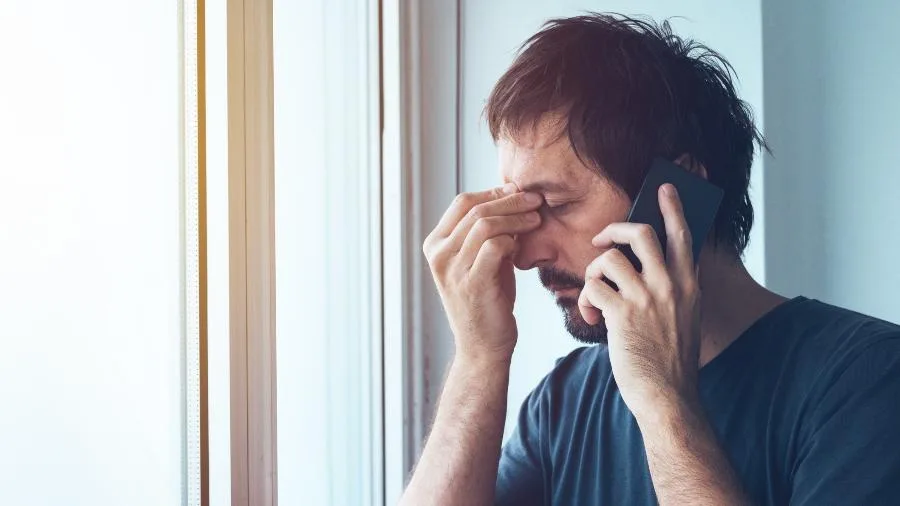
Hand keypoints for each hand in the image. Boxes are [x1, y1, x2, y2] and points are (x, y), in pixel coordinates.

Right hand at [423, 183, 542, 362]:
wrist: (482, 345)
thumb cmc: (486, 299)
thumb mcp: (479, 259)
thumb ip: (485, 232)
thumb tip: (509, 196)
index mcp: (435, 244)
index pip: (462, 202)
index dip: (493, 192)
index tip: (518, 191)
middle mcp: (439, 255)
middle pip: (475, 209)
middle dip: (510, 200)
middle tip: (535, 199)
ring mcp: (452, 269)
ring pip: (485, 224)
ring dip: (516, 217)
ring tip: (537, 218)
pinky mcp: (472, 283)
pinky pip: (495, 246)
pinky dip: (513, 240)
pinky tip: (524, 245)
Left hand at [578, 184, 701, 417]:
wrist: (667, 396)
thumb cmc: (670, 360)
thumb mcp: (685, 317)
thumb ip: (674, 289)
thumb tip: (656, 265)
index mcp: (689, 284)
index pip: (683, 235)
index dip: (672, 208)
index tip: (664, 188)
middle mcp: (671, 285)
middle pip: (641, 233)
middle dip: (615, 229)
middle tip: (602, 240)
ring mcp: (647, 298)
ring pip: (609, 259)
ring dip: (593, 273)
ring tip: (594, 294)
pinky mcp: (622, 314)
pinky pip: (592, 288)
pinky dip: (585, 301)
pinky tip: (591, 317)